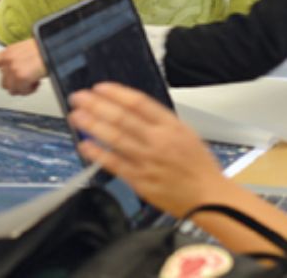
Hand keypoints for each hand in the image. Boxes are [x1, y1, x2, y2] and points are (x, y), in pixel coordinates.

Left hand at [0, 39, 44, 94]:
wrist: (53, 48)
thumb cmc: (44, 50)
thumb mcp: (25, 52)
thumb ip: (15, 62)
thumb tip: (16, 76)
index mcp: (7, 52)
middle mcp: (7, 61)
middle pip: (4, 83)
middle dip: (16, 84)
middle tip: (28, 79)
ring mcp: (12, 69)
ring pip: (13, 90)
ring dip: (24, 88)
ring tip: (34, 78)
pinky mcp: (20, 77)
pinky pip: (22, 92)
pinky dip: (30, 89)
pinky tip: (36, 81)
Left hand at [68, 83, 226, 217]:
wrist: (210, 198)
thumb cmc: (197, 164)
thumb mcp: (183, 131)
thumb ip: (157, 118)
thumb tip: (127, 104)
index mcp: (170, 126)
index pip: (138, 102)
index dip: (115, 93)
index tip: (98, 87)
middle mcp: (158, 141)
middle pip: (122, 117)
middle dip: (96, 105)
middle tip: (78, 97)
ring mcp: (148, 161)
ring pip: (115, 139)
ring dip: (92, 125)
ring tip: (76, 115)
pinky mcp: (141, 181)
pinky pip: (114, 164)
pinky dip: (97, 154)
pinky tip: (84, 145)